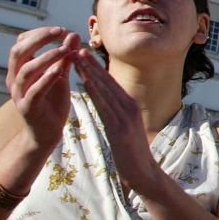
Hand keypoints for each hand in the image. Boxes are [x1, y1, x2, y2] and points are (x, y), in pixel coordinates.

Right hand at [6, 27, 78, 149]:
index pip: (22, 42)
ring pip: (25, 70)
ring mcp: (19, 93)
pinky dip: (45, 79)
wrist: (48, 132)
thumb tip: (73, 34)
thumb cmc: (52, 102)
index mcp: (20, 69)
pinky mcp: (27, 108)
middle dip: (39, 39)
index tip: (60, 29)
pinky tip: (59, 71)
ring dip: (46, 57)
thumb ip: (65, 57)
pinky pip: (33, 91)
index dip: (39, 33)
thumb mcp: (60, 76)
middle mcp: (15, 79)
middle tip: (60, 32)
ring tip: (65, 50)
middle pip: (19, 51)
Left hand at [73, 52, 161, 194]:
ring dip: (90, 72)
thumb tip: (103, 103)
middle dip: (91, 64)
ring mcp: (126, 116)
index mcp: (130, 105)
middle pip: (107, 81)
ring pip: (105, 89)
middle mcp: (130, 106)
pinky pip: (105, 105)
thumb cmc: (130, 153)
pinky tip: (86, 81)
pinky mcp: (120, 127)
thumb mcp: (124, 128)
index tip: (82, 54)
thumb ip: (114, 113)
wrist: (142, 172)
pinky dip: (95, 91)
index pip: (110, 83)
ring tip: (76, 58)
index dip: (95, 67)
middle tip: (76, 47)